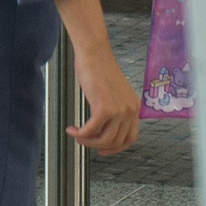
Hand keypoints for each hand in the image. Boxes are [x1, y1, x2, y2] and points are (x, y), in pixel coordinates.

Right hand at [69, 40, 141, 155]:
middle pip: (116, 141)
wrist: (94, 54)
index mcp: (134, 107)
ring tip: (76, 135)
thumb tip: (100, 125)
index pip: (130, 138)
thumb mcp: (111, 92)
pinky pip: (91, 130)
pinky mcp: (104, 108)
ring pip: (104, 139)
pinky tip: (71, 129)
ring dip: (87, 141)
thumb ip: (112, 107)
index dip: (116, 148)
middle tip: (83, 142)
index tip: (103, 150)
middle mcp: (130, 111)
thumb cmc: (98, 68)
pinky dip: (79, 133)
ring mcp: (119, 111)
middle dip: (97, 146)